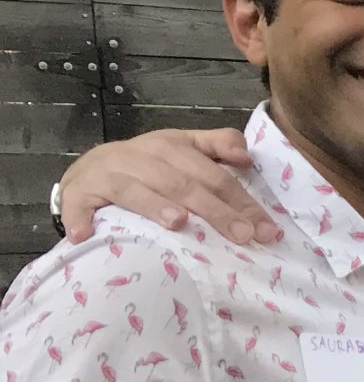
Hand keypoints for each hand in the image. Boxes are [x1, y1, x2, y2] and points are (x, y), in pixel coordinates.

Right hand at [61, 128, 275, 246]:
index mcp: (171, 146)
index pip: (213, 174)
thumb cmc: (147, 167)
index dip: (242, 201)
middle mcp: (140, 156)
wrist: (88, 170)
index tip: (266, 229)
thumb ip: (217, 146)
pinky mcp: (79, 191)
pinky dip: (81, 218)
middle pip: (182, 183)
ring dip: (154, 205)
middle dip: (215, 209)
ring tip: (177, 223)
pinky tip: (85, 234)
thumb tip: (247, 156)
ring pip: (134, 189)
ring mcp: (108, 174)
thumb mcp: (182, 149)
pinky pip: (79, 204)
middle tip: (242, 235)